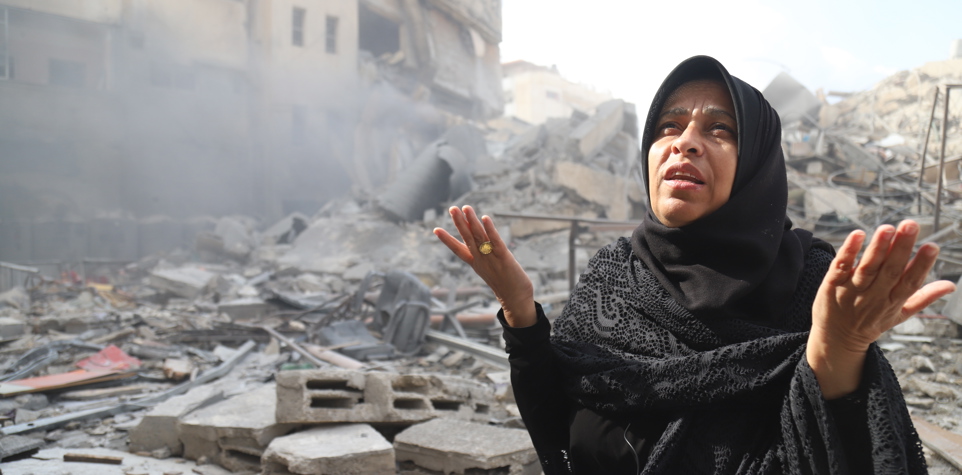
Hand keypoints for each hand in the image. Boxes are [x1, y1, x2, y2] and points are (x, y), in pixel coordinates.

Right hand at [433, 206, 535, 326]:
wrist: (515, 300)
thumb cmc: (505, 284)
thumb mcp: (490, 269)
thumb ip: (485, 256)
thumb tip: (482, 247)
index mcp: (475, 263)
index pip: (458, 249)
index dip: (447, 240)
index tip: (435, 229)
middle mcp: (481, 259)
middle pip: (467, 238)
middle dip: (459, 223)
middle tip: (452, 208)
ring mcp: (491, 258)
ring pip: (479, 237)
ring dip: (472, 221)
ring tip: (465, 208)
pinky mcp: (504, 258)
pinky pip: (495, 241)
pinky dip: (490, 229)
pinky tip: (485, 218)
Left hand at [807, 220, 955, 397]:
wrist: (836, 339)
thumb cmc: (871, 322)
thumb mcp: (900, 314)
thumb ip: (924, 297)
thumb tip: (951, 285)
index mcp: (893, 302)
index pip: (910, 282)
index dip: (921, 265)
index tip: (932, 246)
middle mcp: (874, 296)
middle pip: (890, 271)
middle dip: (901, 247)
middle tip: (911, 225)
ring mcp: (852, 290)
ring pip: (867, 267)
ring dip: (878, 247)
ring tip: (887, 228)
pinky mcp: (832, 284)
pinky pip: (840, 266)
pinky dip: (849, 251)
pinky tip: (857, 235)